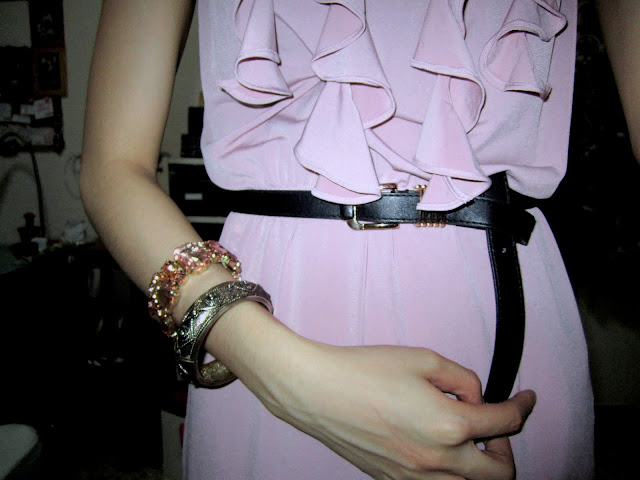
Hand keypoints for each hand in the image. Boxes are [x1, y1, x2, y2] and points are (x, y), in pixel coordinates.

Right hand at [261, 343, 534, 479]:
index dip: (523, 406)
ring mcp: (415, 477)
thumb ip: (461, 377)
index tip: (526, 399)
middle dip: (507, 447)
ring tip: (462, 435)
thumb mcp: (422, 358)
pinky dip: (449, 471)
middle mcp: (437, 461)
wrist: (318, 393)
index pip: (506, 423)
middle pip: (500, 472)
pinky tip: (435, 445)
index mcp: (449, 426)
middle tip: (494, 425)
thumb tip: (473, 395)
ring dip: (478, 463)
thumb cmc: (363, 372)